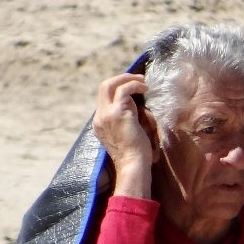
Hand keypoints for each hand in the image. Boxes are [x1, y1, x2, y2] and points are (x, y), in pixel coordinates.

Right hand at [92, 73, 155, 196]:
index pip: (104, 98)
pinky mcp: (118, 113)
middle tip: (137, 79)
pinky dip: (134, 85)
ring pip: (110, 84)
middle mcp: (99, 118)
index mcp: (99, 124)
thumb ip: (123, 121)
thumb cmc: (134, 155)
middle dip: (120, 79)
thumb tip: (134, 108)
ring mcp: (106, 115)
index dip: (118, 90)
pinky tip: (145, 88)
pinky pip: (124, 89)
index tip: (133, 89)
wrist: (133, 165)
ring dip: (128, 79)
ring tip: (143, 82)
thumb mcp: (124, 135)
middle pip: (103, 87)